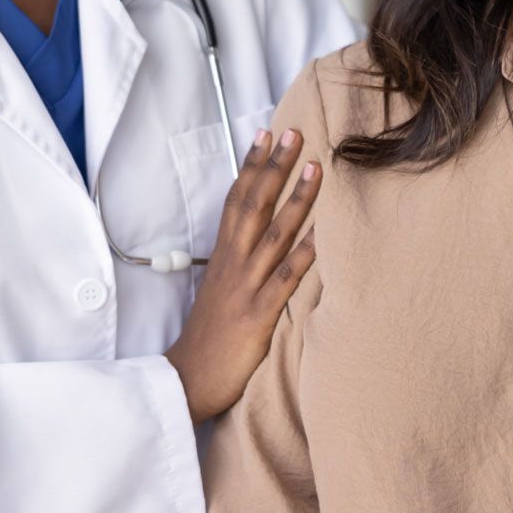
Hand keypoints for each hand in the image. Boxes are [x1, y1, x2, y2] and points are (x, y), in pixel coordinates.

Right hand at [164, 127, 319, 424]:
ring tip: (314, 167)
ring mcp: (247, 286)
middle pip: (254, 204)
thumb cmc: (207, 337)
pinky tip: (325, 234)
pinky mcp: (259, 313)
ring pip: (273, 233)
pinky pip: (286, 278)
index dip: (250, 165)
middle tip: (292, 131)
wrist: (187, 380)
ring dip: (296, 198)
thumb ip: (237, 263)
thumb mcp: (219, 290)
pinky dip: (305, 254)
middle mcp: (234, 263)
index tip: (264, 133)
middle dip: (273, 166)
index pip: (236, 199)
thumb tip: (257, 239)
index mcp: (223, 257)